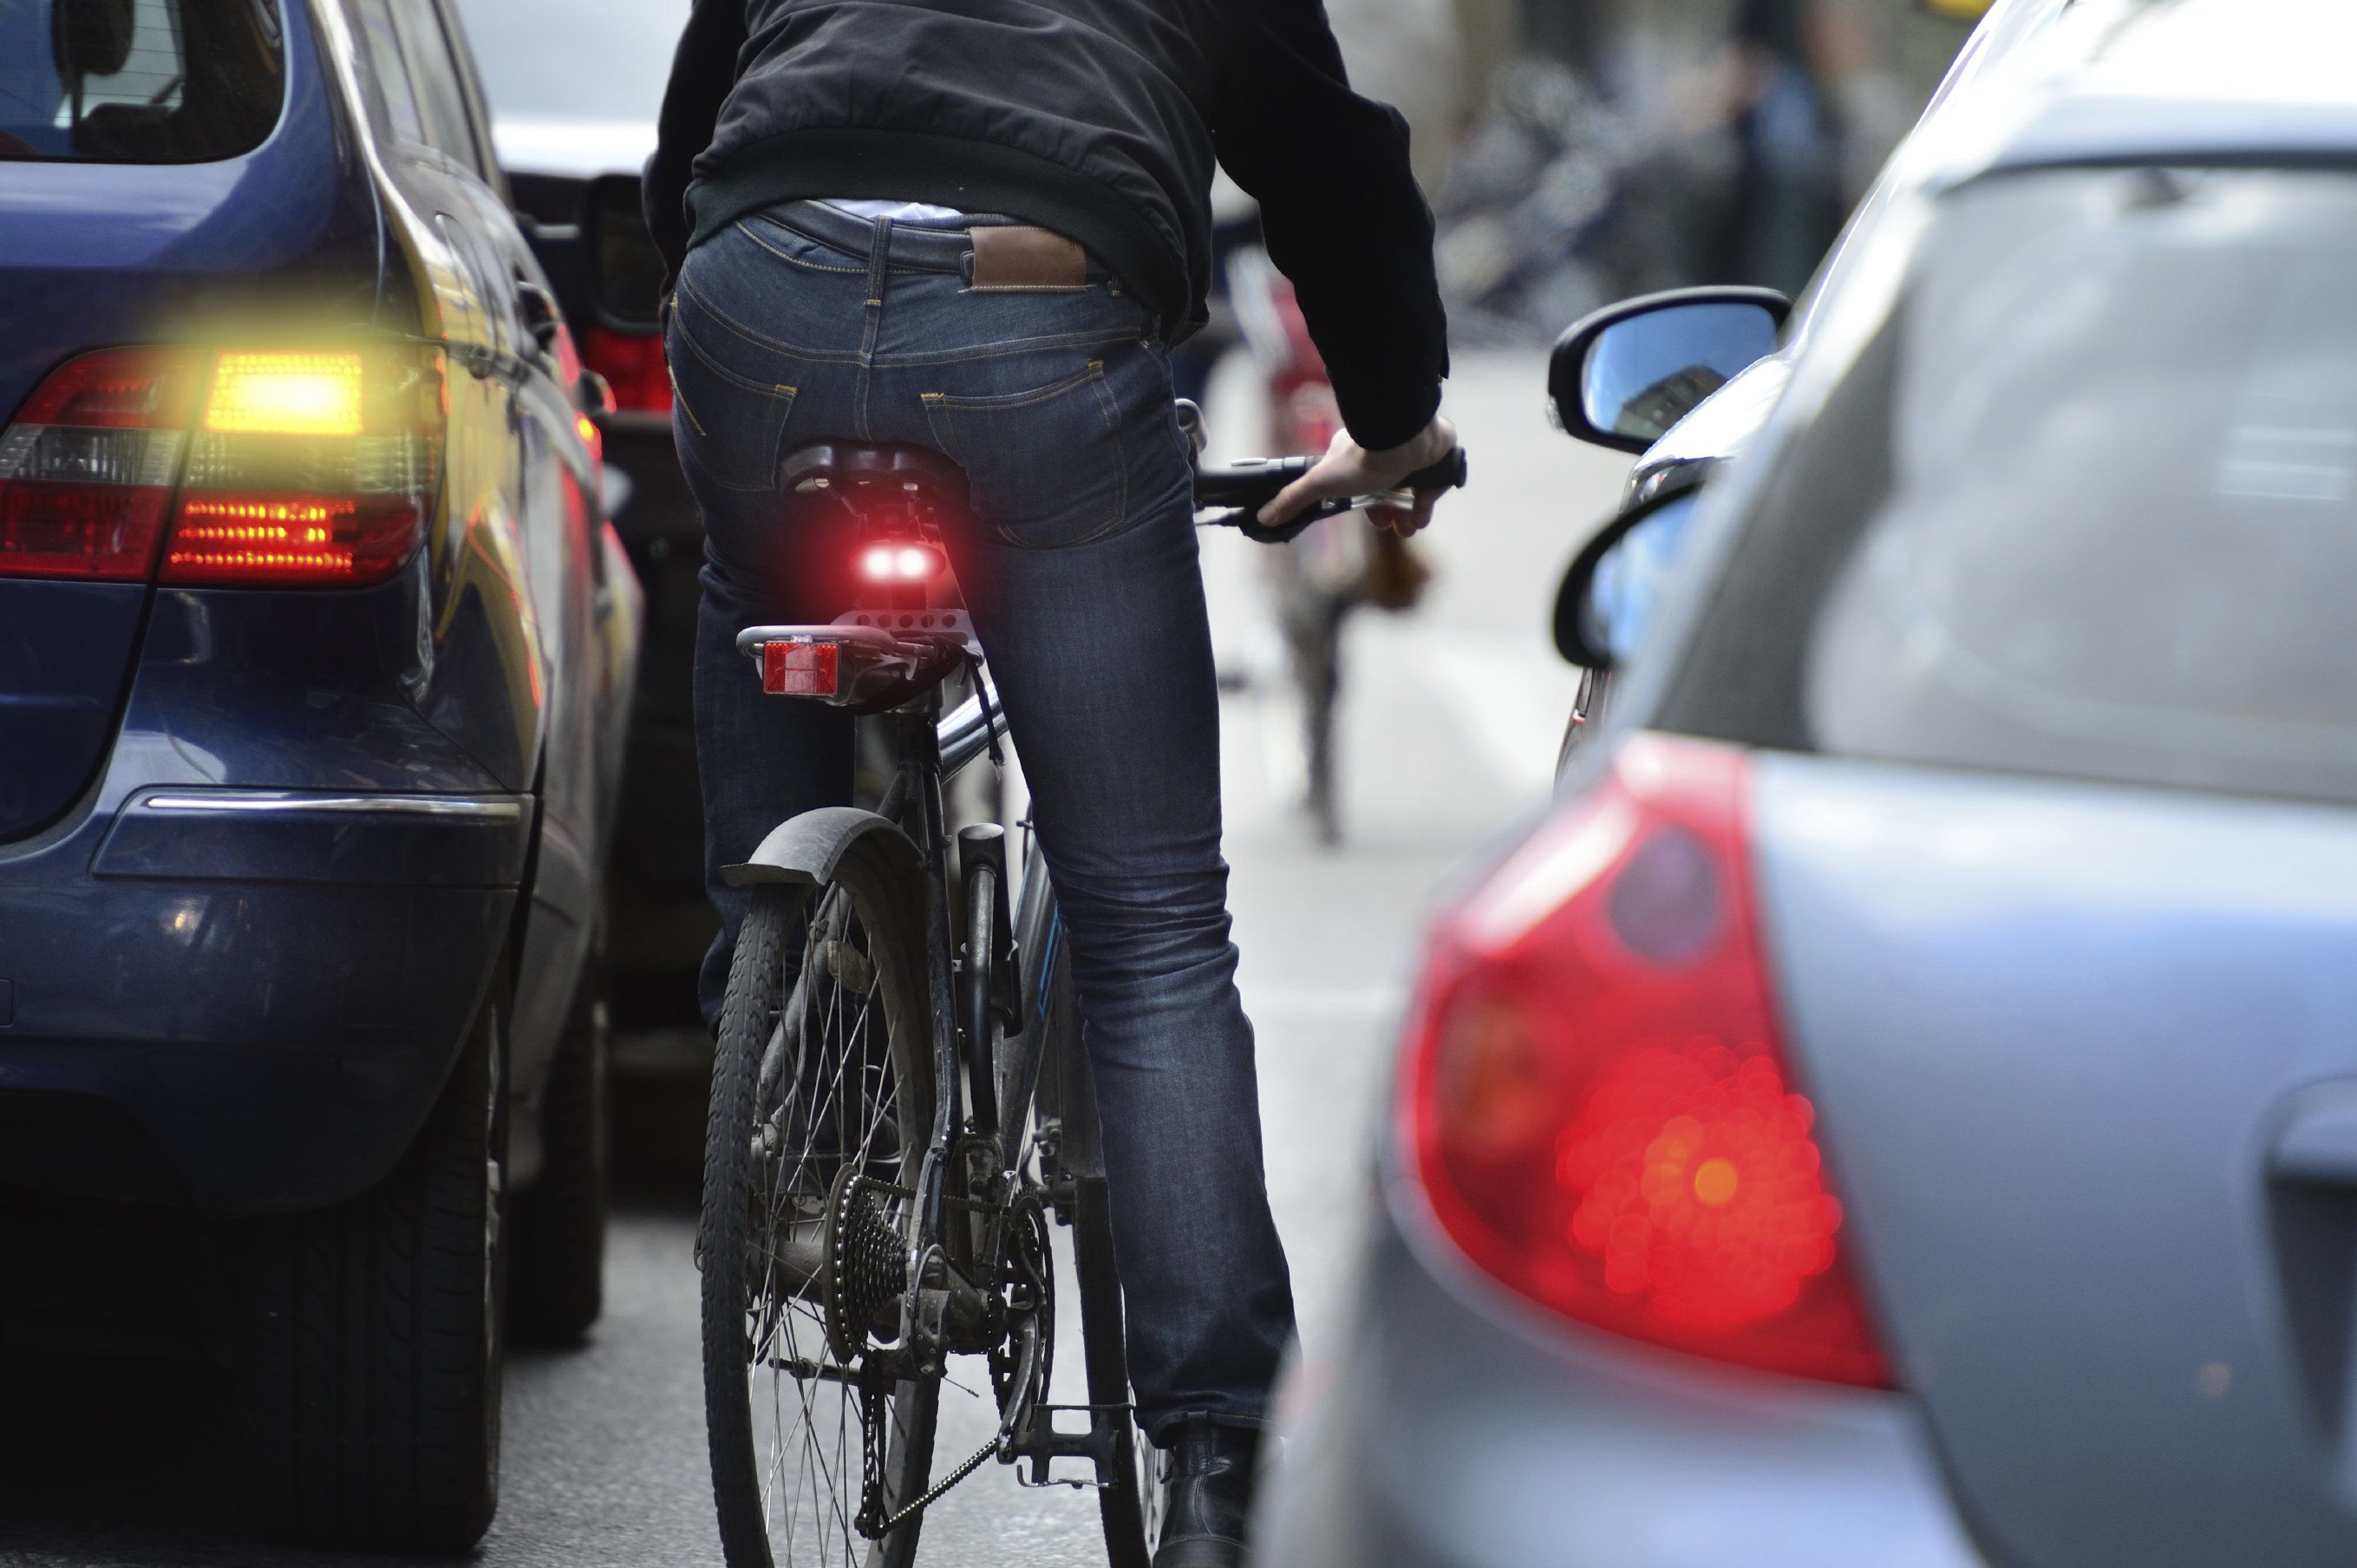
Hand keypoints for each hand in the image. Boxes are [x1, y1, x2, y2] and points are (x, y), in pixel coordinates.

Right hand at [1260, 414, 1459, 536]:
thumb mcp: (1321, 483)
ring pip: (1411, 489)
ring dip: (1409, 514)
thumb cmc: (1363, 458)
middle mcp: (1384, 451)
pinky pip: (1434, 483)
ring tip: (1410, 528)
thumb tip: (1263, 517)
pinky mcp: (1434, 456)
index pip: (1360, 483)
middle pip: (1387, 489)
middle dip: (1390, 514)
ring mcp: (1410, 454)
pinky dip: (1427, 502)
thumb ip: (1293, 499)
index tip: (1372, 520)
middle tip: (1394, 530)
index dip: (1367, 506)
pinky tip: (1421, 516)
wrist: (1405, 441)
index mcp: (1356, 454)